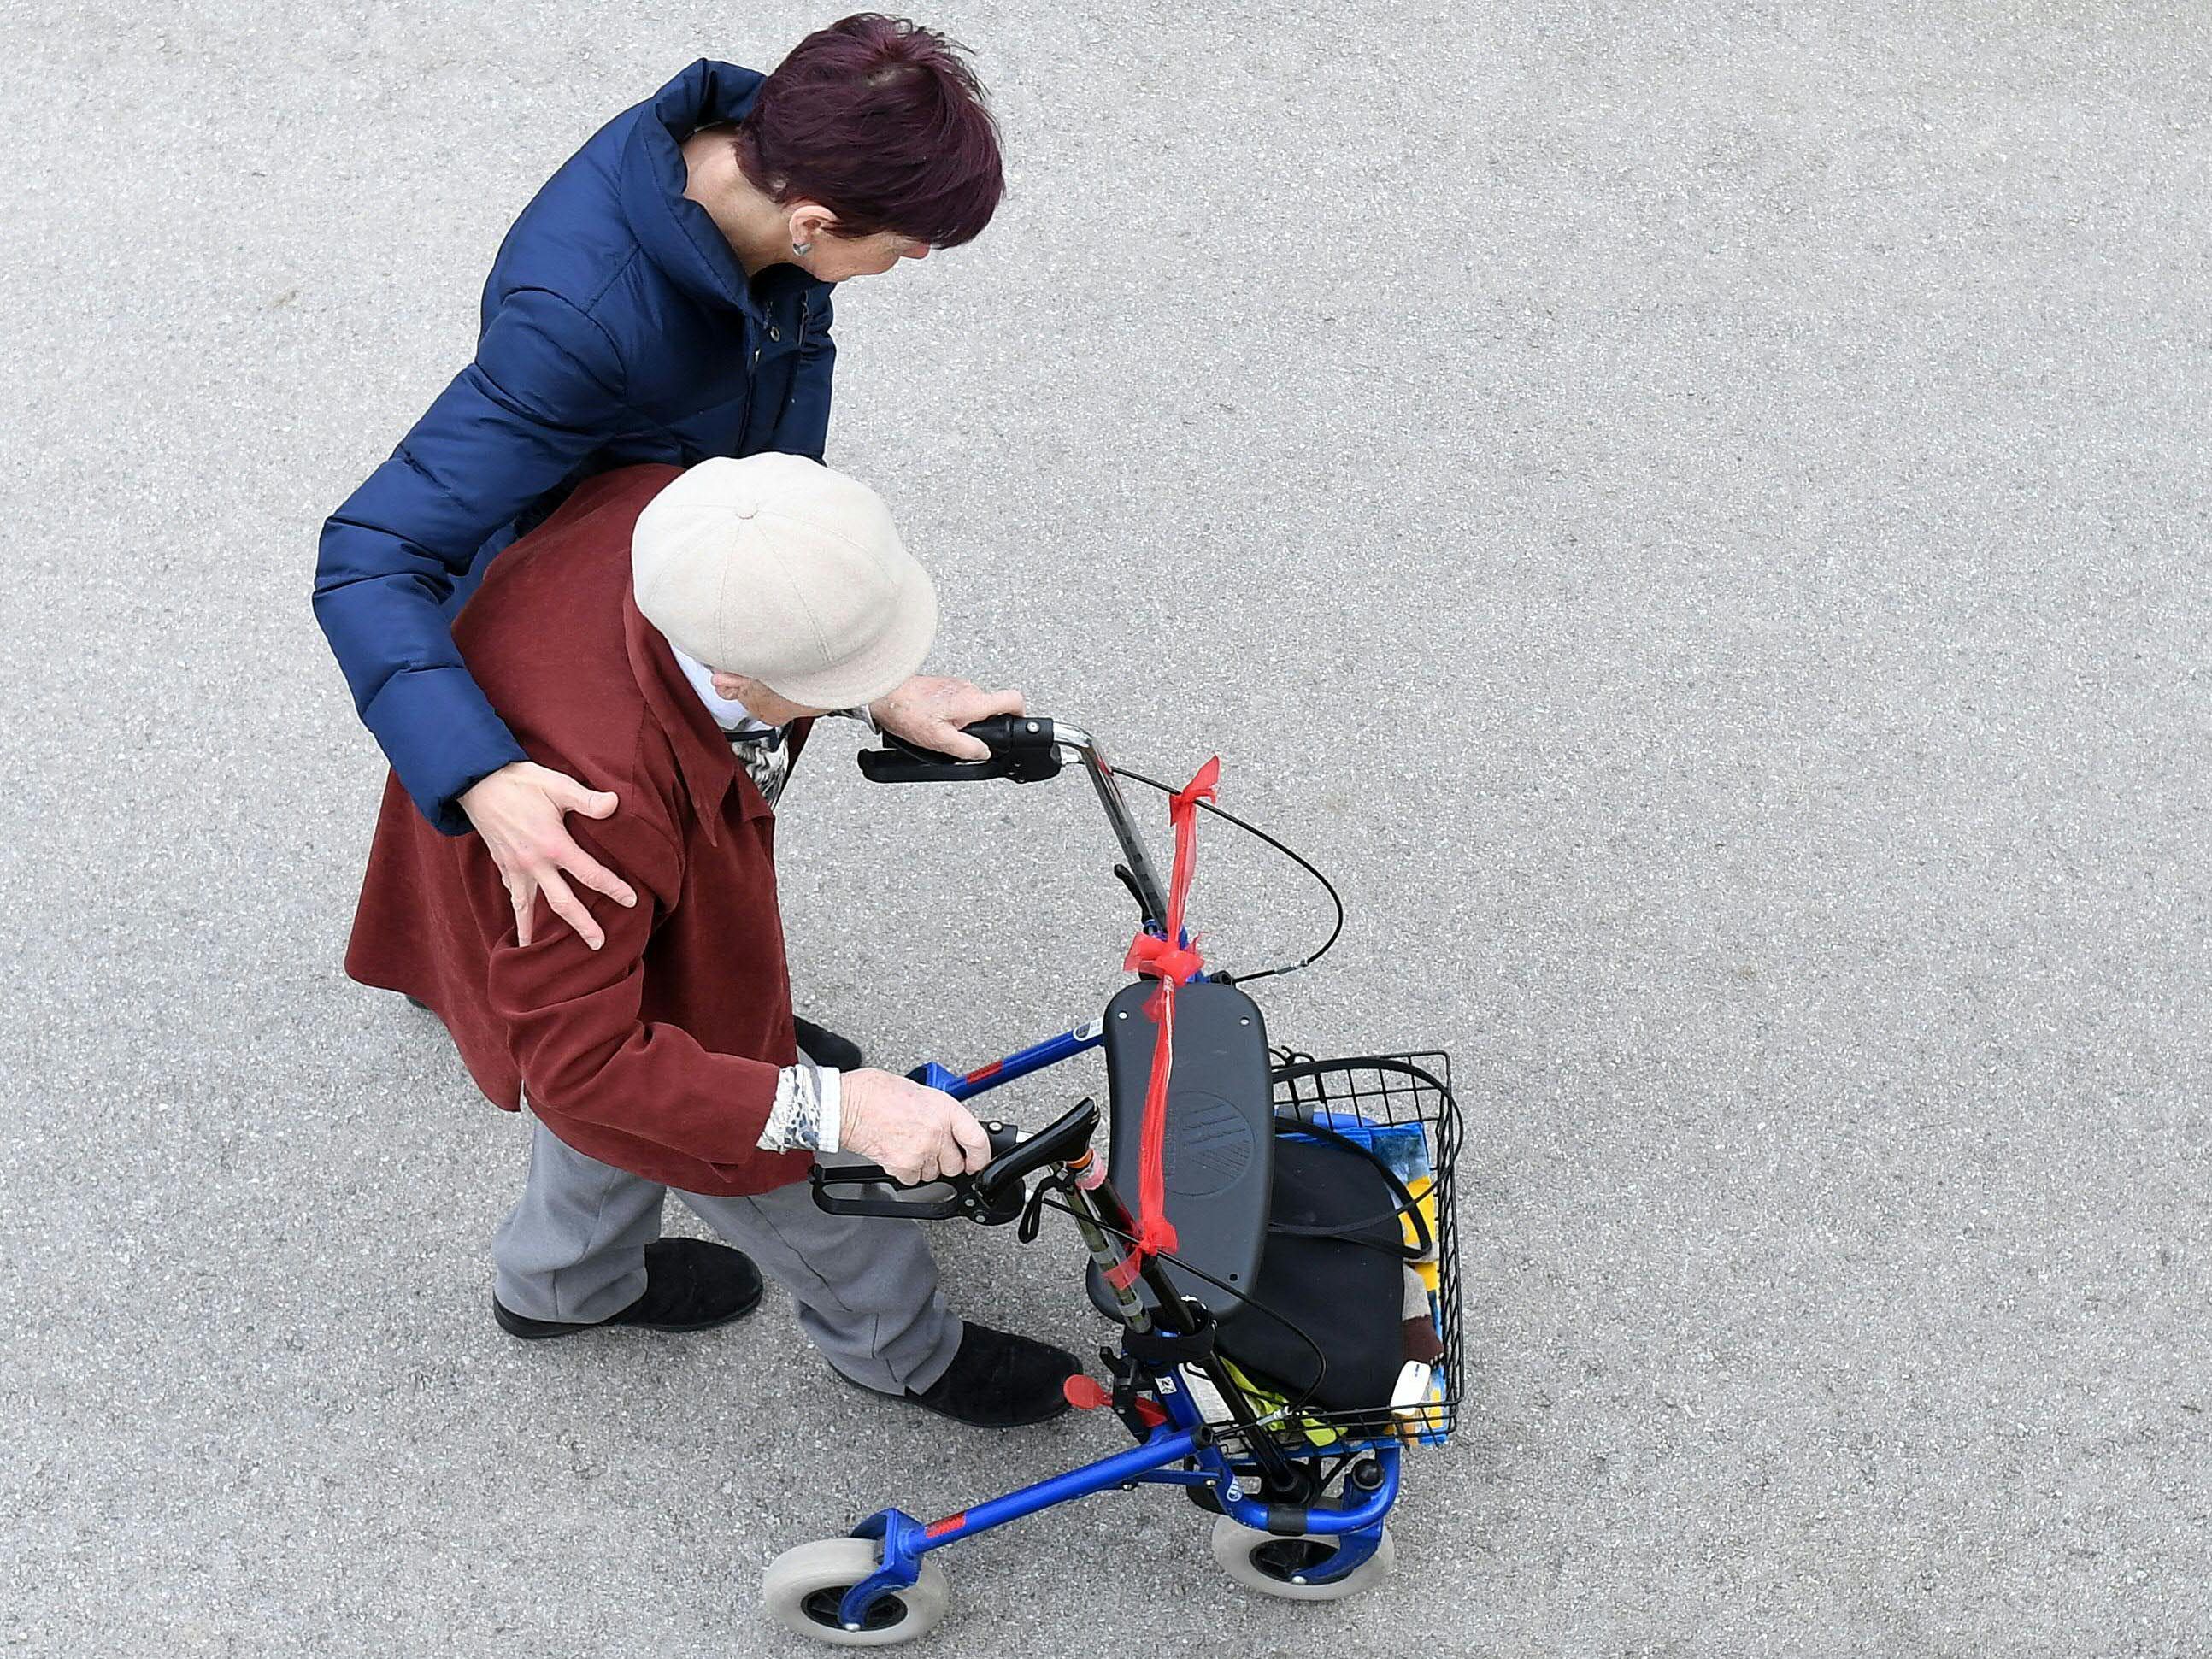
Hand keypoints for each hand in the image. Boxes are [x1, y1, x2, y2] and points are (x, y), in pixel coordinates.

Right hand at [458, 761, 637, 949]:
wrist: (478, 782)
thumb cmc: (522, 783)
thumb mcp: (557, 785)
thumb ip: (587, 799)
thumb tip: (615, 803)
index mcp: (554, 845)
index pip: (590, 874)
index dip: (613, 888)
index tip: (631, 901)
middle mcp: (535, 864)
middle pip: (563, 902)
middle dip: (582, 925)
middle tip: (598, 944)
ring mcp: (516, 869)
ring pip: (530, 908)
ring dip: (538, 932)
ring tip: (543, 953)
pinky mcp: (502, 867)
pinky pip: (512, 898)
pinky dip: (518, 916)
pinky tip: (522, 931)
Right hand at [838, 1069, 991, 1185]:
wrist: (849, 1105)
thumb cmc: (877, 1093)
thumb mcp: (921, 1093)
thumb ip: (940, 1113)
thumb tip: (950, 1128)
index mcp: (945, 1109)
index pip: (977, 1140)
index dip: (981, 1156)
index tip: (977, 1162)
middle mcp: (937, 1132)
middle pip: (955, 1165)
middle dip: (946, 1161)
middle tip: (932, 1149)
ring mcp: (921, 1151)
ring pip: (934, 1174)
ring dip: (925, 1165)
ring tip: (908, 1144)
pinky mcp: (902, 1166)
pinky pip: (913, 1180)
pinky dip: (906, 1172)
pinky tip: (897, 1152)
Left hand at [869, 676, 1024, 761]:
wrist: (884, 694)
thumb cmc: (908, 713)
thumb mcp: (940, 741)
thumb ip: (967, 749)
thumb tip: (983, 753)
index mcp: (974, 702)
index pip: (1013, 700)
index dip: (1019, 715)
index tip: (1014, 727)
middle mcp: (968, 689)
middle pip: (990, 709)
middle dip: (980, 727)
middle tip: (962, 739)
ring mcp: (956, 685)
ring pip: (971, 707)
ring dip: (961, 722)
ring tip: (940, 731)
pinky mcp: (943, 686)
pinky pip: (956, 703)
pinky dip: (950, 715)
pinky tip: (932, 722)